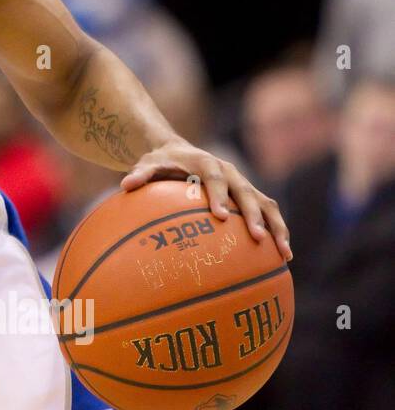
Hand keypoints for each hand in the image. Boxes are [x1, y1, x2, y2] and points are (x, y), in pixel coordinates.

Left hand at [120, 138, 291, 261]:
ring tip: (284, 254)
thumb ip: (140, 174)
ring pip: (265, 203)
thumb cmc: (161, 162)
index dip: (219, 195)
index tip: (220, 216)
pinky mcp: (249, 194)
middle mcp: (229, 171)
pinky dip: (277, 231)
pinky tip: (282, 258)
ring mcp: (242, 183)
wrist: (177, 151)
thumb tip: (125, 185)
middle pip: (246, 192)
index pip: (213, 178)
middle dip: (254, 215)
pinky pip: (267, 212)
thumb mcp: (147, 164)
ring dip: (276, 227)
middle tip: (257, 238)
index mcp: (205, 162)